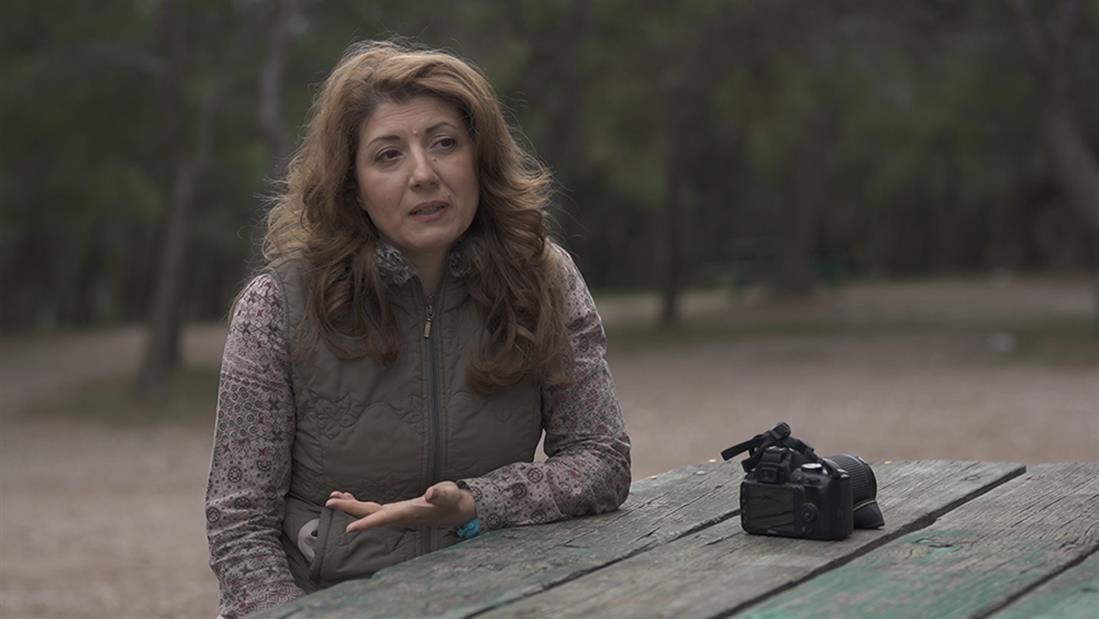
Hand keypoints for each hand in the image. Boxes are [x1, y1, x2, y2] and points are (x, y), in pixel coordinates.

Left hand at [325, 481, 476, 533]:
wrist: (456, 510)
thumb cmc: (452, 501)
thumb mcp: (449, 494)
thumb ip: (440, 494)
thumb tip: (430, 493)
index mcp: (409, 513)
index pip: (384, 518)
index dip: (367, 523)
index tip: (349, 529)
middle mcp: (399, 516)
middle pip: (370, 514)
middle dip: (350, 508)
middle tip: (330, 501)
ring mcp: (395, 514)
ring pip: (368, 511)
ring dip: (351, 506)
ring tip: (334, 498)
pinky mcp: (395, 510)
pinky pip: (372, 509)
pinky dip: (359, 503)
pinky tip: (349, 497)